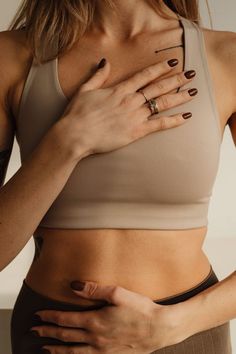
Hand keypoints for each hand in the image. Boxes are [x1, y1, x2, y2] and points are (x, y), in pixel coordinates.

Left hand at [30, 281, 182, 352]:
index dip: (49, 317)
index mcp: (94, 321)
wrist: (159, 329)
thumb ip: (94, 289)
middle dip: (47, 333)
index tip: (38, 315)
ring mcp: (102, 350)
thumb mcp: (117, 293)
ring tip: (45, 349)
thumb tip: (73, 286)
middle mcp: (94, 338)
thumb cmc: (140, 309)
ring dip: (56, 349)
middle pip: (65, 336)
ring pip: (73, 351)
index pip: (65, 319)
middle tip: (34, 332)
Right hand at [58, 57, 196, 159]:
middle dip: (176, 80)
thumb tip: (105, 62)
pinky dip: (173, 121)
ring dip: (179, 97)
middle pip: (158, 88)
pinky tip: (185, 117)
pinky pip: (159, 125)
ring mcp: (135, 116)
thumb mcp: (85, 90)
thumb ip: (98, 76)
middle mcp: (130, 101)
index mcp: (119, 90)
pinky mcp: (136, 132)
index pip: (144, 76)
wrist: (76, 134)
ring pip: (162, 104)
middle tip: (190, 74)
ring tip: (193, 91)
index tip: (171, 63)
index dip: (159, 68)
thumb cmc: (78, 114)